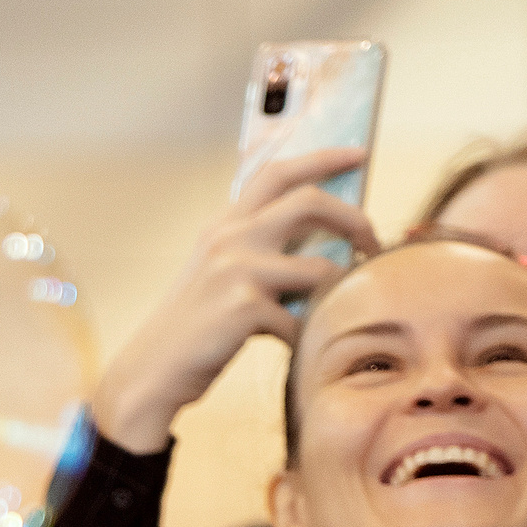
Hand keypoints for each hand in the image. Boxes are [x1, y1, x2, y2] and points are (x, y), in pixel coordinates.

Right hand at [89, 146, 381, 452]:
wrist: (152, 371)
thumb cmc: (194, 328)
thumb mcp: (218, 274)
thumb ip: (257, 249)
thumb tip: (323, 241)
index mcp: (224, 225)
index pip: (277, 173)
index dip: (322, 158)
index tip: (358, 155)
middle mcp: (229, 238)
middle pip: (309, 202)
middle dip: (353, 218)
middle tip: (373, 241)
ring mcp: (236, 270)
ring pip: (319, 267)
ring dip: (340, 290)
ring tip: (343, 306)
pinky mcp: (244, 308)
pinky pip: (302, 319)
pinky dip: (307, 337)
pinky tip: (298, 348)